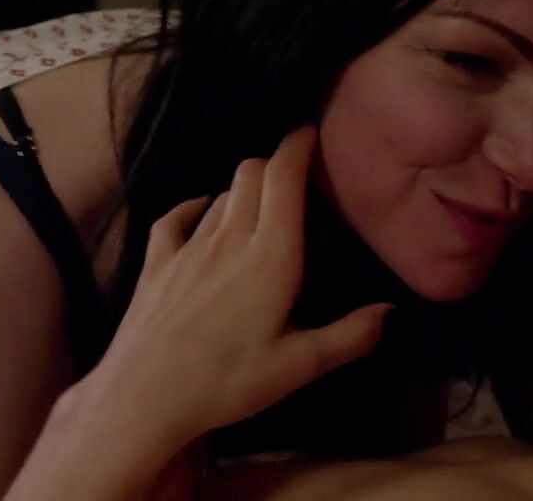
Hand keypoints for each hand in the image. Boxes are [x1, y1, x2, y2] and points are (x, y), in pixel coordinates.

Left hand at [7, 128, 390, 500]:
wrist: (142, 399)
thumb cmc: (227, 382)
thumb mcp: (299, 367)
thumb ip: (349, 336)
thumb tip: (390, 311)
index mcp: (272, 256)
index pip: (283, 178)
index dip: (298, 147)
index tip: (311, 133)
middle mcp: (230, 239)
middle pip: (250, 174)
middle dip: (274, 163)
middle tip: (294, 173)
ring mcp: (188, 249)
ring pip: (221, 195)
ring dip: (243, 189)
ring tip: (260, 202)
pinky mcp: (156, 265)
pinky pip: (176, 218)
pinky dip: (194, 207)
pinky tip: (201, 211)